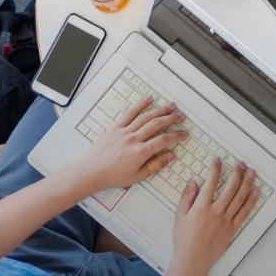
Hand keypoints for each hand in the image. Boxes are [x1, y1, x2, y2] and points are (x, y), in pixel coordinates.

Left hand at [64, 96, 188, 195]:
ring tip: (170, 106)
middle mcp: (133, 139)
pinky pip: (129, 113)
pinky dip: (139, 105)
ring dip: (159, 110)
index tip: (183, 134)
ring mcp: (124, 131)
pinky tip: (147, 100)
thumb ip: (156, 165)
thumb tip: (170, 156)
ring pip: (145, 117)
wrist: (91, 171)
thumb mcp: (138, 176)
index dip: (176, 135)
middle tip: (181, 116)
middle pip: (156, 124)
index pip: (163, 140)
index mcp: (140, 152)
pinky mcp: (115, 127)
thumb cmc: (112, 176)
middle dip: (171, 119)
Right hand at [171, 158, 261, 275]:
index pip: (211, 182)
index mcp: (201, 207)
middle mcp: (216, 212)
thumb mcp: (179, 216)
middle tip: (240, 164)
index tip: (217, 161)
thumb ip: (187, 197)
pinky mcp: (232, 229)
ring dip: (247, 184)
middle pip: (230, 187)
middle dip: (236, 173)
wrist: (193, 260)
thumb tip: (193, 183)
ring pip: (240, 198)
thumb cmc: (185, 240)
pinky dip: (250, 202)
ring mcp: (226, 220)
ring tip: (251, 173)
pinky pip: (244, 212)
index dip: (215, 169)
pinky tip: (254, 193)